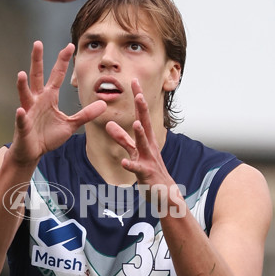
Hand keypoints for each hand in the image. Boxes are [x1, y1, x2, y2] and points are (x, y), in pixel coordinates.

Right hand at [9, 41, 105, 165]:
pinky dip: (20, 116)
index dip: (62, 61)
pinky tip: (20, 110)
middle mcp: (37, 100)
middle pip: (37, 77)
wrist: (32, 152)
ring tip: (21, 74)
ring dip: (22, 86)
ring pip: (25, 95)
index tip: (69, 45)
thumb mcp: (71, 125)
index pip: (56, 75)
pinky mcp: (23, 126)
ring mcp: (28, 112)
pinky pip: (21, 119)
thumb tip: (104, 104)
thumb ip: (86, 114)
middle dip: (37, 61)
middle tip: (37, 43)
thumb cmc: (48, 136)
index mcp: (49, 98)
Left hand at [105, 79, 174, 200]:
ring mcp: (148, 159)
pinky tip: (124, 162)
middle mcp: (148, 146)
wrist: (165, 194)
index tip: (134, 81)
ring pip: (143, 144)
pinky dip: (130, 165)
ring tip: (137, 124)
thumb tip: (108, 124)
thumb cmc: (149, 171)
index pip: (141, 115)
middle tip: (139, 94)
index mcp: (145, 139)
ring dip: (141, 134)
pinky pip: (137, 169)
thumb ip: (122, 138)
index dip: (138, 98)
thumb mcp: (134, 152)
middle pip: (145, 124)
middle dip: (142, 109)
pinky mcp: (146, 174)